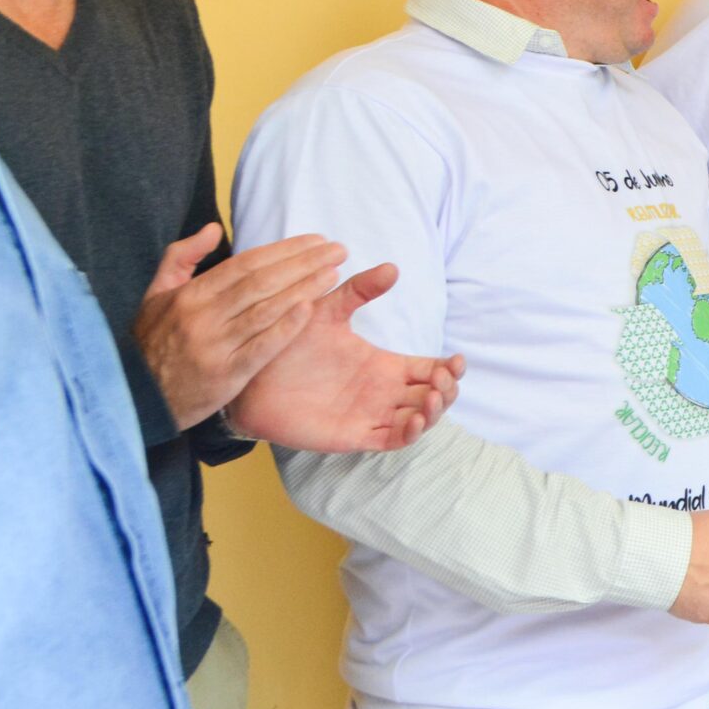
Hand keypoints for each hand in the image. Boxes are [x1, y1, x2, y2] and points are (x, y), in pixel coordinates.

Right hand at [136, 225, 345, 429]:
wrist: (136, 397)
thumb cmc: (152, 341)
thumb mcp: (156, 294)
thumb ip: (182, 257)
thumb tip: (214, 228)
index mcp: (190, 295)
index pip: (246, 264)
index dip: (284, 250)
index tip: (315, 240)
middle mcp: (203, 316)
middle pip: (262, 282)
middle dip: (304, 263)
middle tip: (337, 250)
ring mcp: (215, 346)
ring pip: (266, 310)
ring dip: (304, 289)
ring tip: (333, 273)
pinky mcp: (226, 375)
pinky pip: (261, 347)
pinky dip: (286, 328)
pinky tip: (311, 310)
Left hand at [226, 263, 465, 451]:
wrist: (251, 373)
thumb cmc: (288, 343)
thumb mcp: (327, 311)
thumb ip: (359, 291)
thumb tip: (393, 267)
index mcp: (383, 364)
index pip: (430, 369)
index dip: (449, 369)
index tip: (457, 360)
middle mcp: (382, 392)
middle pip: (433, 396)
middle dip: (448, 390)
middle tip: (444, 379)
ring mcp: (371, 415)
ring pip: (418, 420)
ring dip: (434, 412)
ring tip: (432, 398)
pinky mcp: (354, 435)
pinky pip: (391, 441)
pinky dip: (409, 433)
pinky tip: (414, 420)